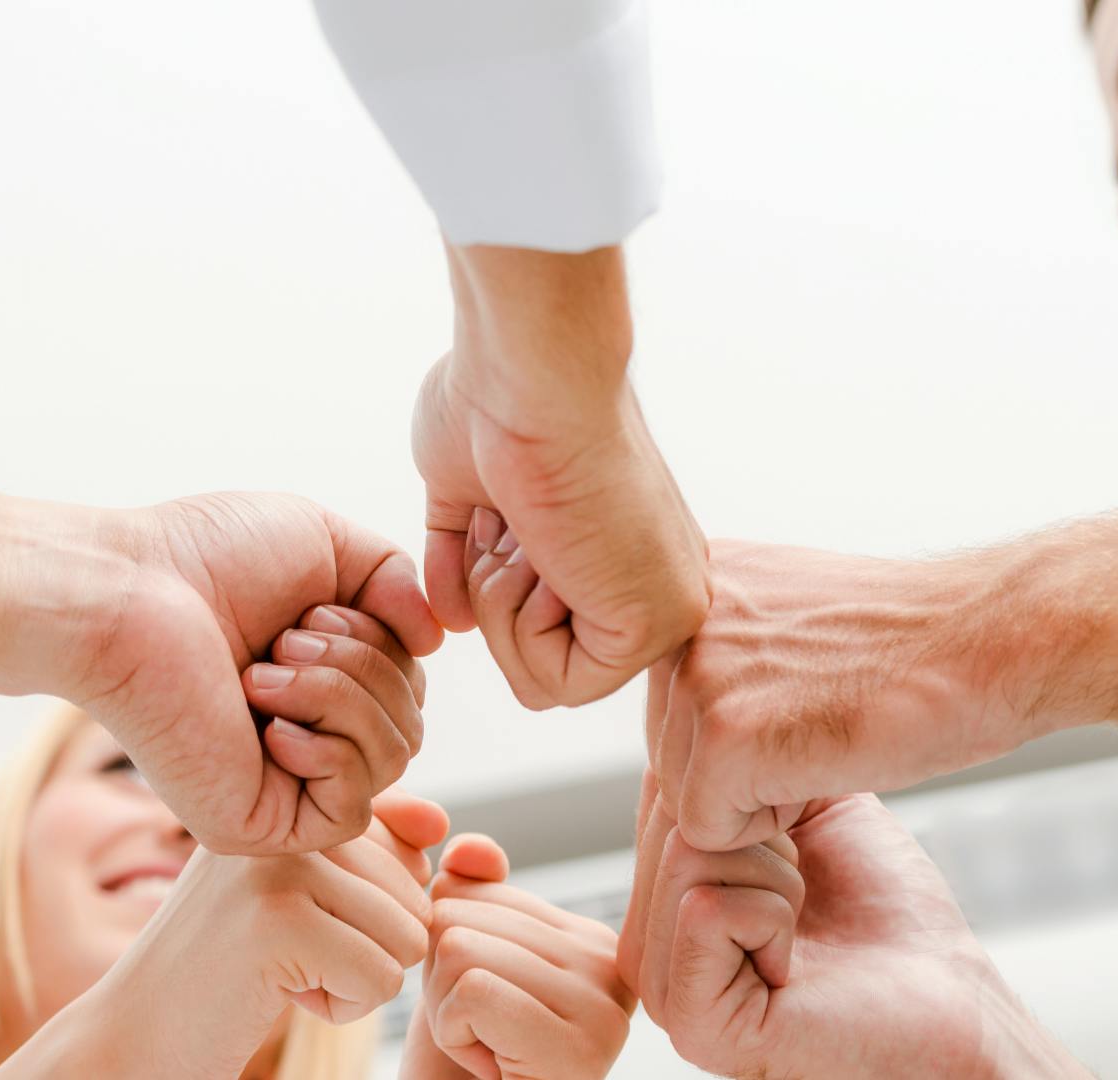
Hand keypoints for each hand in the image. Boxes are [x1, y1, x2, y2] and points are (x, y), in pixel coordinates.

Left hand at [0, 486, 441, 853]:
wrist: (123, 593)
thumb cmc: (205, 557)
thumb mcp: (330, 544)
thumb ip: (398, 580)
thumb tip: (437, 641)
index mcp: (318, 681)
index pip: (409, 687)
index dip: (386, 643)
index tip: (313, 610)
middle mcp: (304, 736)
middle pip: (411, 723)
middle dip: (365, 665)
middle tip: (285, 638)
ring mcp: (283, 785)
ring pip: (392, 759)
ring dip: (341, 695)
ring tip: (264, 669)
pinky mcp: (261, 825)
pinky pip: (353, 805)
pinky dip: (328, 748)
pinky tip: (265, 717)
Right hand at [15, 789, 449, 1079]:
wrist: (131, 1035)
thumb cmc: (227, 966)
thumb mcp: (302, 890)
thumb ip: (373, 848)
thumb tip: (439, 821)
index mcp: (292, 797)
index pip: (408, 845)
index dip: (372, 908)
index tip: (300, 919)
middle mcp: (286, 816)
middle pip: (416, 895)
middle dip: (366, 946)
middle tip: (284, 953)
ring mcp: (280, 864)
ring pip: (408, 938)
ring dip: (355, 977)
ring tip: (281, 969)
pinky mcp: (279, 923)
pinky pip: (382, 980)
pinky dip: (342, 1008)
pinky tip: (278, 994)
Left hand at [401, 835, 634, 1079]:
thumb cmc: (468, 1055)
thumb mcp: (463, 962)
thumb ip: (472, 896)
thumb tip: (466, 849)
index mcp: (593, 938)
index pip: (478, 887)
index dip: (448, 949)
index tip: (486, 1007)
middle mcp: (612, 965)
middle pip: (465, 916)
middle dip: (442, 979)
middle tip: (482, 1033)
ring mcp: (603, 1006)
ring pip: (461, 950)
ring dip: (445, 1010)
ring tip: (487, 1048)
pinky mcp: (578, 1046)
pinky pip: (470, 992)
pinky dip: (453, 1032)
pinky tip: (488, 1064)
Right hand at [413, 245, 708, 708]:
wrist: (528, 370)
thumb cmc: (494, 401)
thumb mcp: (467, 490)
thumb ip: (465, 558)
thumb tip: (455, 621)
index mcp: (622, 550)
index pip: (540, 633)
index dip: (488, 584)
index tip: (500, 514)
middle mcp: (653, 582)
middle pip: (538, 665)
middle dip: (492, 597)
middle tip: (510, 524)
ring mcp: (663, 607)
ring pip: (541, 683)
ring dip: (499, 607)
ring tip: (523, 532)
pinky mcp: (655, 626)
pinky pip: (555, 685)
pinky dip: (518, 626)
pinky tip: (541, 554)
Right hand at [619, 772, 1085, 1079]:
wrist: (950, 993)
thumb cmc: (889, 908)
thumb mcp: (800, 807)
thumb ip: (732, 760)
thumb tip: (681, 691)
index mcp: (663, 898)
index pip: (665, 788)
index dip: (748, 790)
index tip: (800, 847)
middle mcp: (647, 944)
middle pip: (672, 815)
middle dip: (763, 831)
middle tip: (809, 891)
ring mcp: (664, 987)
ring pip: (687, 852)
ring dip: (777, 873)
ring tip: (805, 919)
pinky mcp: (694, 1022)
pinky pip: (708, 907)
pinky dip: (776, 914)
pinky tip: (799, 959)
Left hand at [646, 539, 1028, 851]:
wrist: (994, 638)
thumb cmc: (912, 642)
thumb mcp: (791, 614)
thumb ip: (724, 644)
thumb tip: (675, 702)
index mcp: (688, 582)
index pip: (672, 707)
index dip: (746, 730)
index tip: (811, 693)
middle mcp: (676, 622)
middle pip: (671, 755)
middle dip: (744, 767)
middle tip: (826, 717)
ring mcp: (697, 677)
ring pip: (686, 797)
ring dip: (761, 794)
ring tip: (830, 733)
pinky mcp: (726, 740)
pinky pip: (713, 833)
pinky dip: (776, 824)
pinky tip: (831, 762)